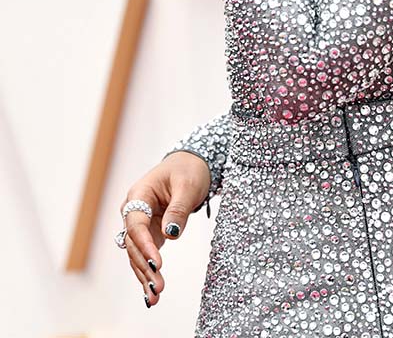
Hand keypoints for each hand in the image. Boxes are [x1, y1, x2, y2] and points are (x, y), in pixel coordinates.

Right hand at [118, 152, 210, 308]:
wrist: (190, 164)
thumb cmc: (188, 170)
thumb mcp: (188, 185)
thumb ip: (178, 209)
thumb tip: (170, 235)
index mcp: (139, 194)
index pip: (136, 224)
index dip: (144, 245)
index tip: (158, 263)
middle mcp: (134, 210)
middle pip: (133, 243)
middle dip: (144, 266)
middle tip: (158, 286)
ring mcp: (140, 223)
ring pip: (136, 254)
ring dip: (145, 275)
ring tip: (155, 297)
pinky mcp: (149, 233)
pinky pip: (145, 255)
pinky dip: (148, 273)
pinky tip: (151, 294)